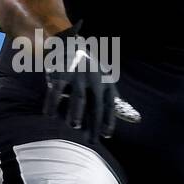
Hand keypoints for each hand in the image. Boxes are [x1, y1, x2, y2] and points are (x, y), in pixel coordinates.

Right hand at [42, 28, 139, 142]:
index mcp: (105, 81)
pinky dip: (52, 104)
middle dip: (93, 125)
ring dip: (76, 114)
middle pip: (95, 106)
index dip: (109, 120)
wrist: (68, 42)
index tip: (106, 135)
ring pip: (79, 99)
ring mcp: (78, 75)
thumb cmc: (87, 68)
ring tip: (74, 126)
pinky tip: (49, 114)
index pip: (110, 104)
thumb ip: (111, 97)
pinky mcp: (61, 73)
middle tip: (90, 140)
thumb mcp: (103, 78)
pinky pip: (56, 92)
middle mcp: (94, 78)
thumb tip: (133, 118)